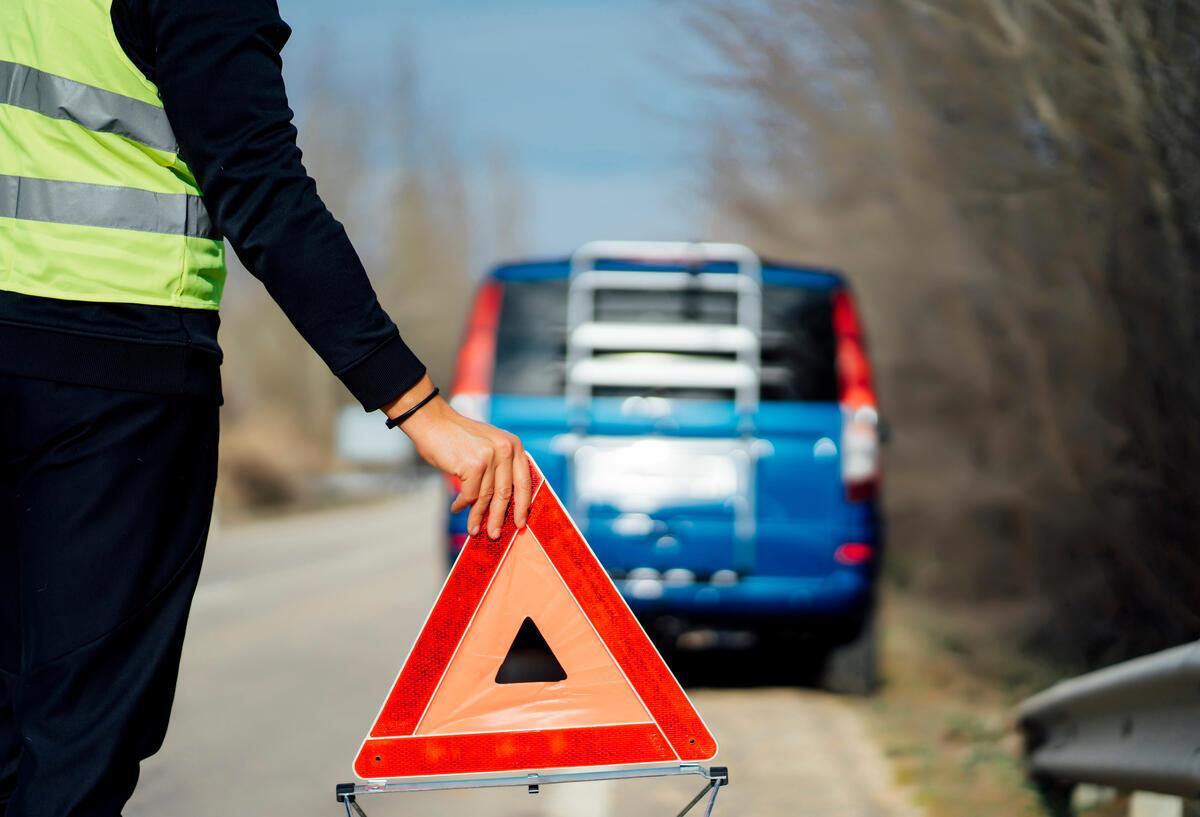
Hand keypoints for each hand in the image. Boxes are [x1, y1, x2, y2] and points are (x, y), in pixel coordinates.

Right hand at [384, 376, 530, 538]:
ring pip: (486, 497)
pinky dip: (462, 504)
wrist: (433, 422)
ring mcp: (490, 457)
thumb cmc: (458, 438)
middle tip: (495, 535)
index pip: (524, 481)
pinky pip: (470, 494)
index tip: (520, 523)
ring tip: (473, 529)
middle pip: (506, 493)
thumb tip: (502, 505)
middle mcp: (506, 450)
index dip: (522, 505)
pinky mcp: (474, 465)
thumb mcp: (488, 446)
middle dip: (499, 518)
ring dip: (478, 516)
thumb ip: (499, 469)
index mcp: (514, 445)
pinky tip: (456, 507)